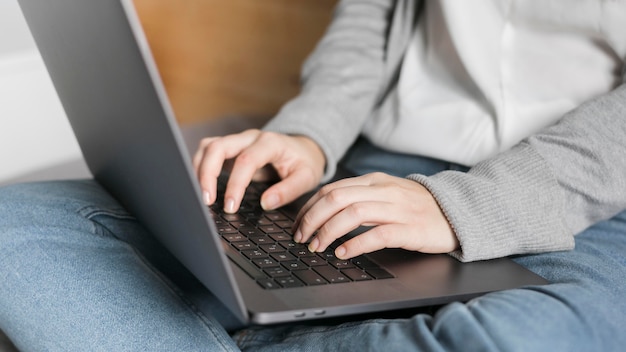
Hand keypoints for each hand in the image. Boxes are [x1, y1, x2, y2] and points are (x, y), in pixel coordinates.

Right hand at [193, 129, 325, 212]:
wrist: (304, 149)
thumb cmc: (304, 163)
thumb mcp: (306, 178)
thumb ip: (288, 191)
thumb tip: (266, 203)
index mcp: (270, 143)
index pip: (246, 161)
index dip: (235, 184)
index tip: (230, 207)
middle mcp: (250, 137)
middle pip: (218, 147)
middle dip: (207, 174)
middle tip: (207, 201)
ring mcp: (238, 140)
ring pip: (208, 147)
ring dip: (199, 170)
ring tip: (201, 196)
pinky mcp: (230, 148)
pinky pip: (208, 151)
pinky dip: (200, 167)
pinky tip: (201, 186)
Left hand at [293, 172, 458, 258]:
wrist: (457, 211)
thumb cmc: (417, 206)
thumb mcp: (386, 193)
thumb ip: (359, 197)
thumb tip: (324, 212)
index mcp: (374, 181)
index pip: (331, 190)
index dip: (309, 208)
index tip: (297, 226)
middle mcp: (383, 191)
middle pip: (336, 199)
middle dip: (312, 220)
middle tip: (301, 239)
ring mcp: (398, 209)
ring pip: (352, 214)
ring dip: (328, 232)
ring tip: (317, 247)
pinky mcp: (410, 229)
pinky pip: (377, 235)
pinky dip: (355, 245)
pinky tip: (343, 253)